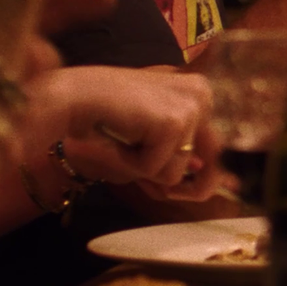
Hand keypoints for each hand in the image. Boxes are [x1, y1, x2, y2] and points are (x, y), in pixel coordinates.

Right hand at [33, 66, 223, 200]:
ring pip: (177, 171)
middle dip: (190, 185)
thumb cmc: (105, 112)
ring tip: (124, 141)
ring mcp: (190, 107)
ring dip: (145, 168)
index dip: (193, 172)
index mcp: (198, 91)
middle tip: (164, 194)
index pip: (213, 144)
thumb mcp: (150, 132)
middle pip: (212, 158)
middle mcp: (201, 95)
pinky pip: (155, 170)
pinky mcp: (173, 124)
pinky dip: (132, 165)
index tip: (180, 187)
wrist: (73, 94)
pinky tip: (119, 139)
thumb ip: (178, 151)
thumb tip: (205, 176)